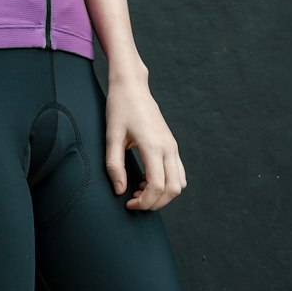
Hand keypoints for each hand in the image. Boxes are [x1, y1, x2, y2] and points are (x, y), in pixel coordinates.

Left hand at [105, 72, 186, 210]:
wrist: (132, 87)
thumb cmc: (119, 108)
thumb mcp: (111, 136)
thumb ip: (114, 165)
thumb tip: (119, 190)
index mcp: (152, 145)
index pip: (157, 186)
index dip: (144, 201)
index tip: (128, 203)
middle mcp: (168, 147)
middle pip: (173, 189)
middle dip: (155, 203)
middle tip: (134, 202)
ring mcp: (172, 146)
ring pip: (180, 183)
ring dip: (163, 194)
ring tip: (140, 191)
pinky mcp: (172, 144)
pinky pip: (178, 173)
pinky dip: (167, 184)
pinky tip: (146, 179)